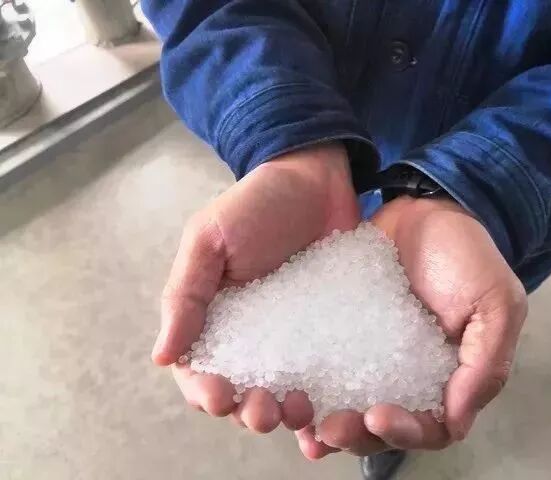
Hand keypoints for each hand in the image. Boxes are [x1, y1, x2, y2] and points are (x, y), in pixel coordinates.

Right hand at [153, 143, 358, 442]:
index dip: (204, 393)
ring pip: (284, 391)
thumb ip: (185, 295)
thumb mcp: (209, 241)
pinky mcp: (330, 331)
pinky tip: (333, 409)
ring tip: (300, 409)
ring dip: (286, 413)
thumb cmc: (256, 205)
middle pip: (243, 391)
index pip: (199, 369)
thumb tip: (162, 356)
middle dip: (249, 411)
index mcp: (214, 316)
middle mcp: (252, 335)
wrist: (317, 181)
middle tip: (266, 411)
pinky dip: (327, 398)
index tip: (220, 398)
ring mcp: (294, 336)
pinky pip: (326, 373)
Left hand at [299, 195, 526, 456]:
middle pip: (379, 426)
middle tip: (330, 428)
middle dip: (355, 433)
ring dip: (325, 421)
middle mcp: (405, 376)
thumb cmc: (469, 255)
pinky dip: (305, 385)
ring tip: (300, 420)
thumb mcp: (496, 303)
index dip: (404, 432)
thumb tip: (456, 424)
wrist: (426, 208)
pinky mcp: (340, 331)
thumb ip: (486, 364)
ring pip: (346, 404)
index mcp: (446, 378)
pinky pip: (321, 365)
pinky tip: (286, 391)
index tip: (378, 416)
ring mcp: (369, 355)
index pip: (428, 427)